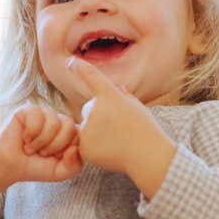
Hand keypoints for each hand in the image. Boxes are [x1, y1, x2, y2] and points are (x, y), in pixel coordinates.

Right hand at [0, 104, 82, 183]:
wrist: (10, 166)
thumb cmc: (36, 167)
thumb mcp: (60, 172)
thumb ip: (75, 165)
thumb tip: (74, 149)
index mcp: (70, 132)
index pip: (81, 135)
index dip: (67, 150)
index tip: (55, 157)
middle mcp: (59, 119)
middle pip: (70, 127)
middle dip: (55, 146)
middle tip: (42, 153)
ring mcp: (44, 113)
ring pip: (54, 123)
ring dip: (41, 142)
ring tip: (32, 147)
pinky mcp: (28, 110)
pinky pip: (37, 117)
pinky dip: (30, 133)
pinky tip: (24, 138)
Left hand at [67, 57, 176, 196]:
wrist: (148, 157)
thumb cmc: (146, 130)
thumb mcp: (136, 106)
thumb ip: (123, 96)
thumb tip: (118, 88)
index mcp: (110, 96)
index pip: (91, 77)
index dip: (79, 67)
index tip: (69, 61)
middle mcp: (95, 110)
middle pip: (89, 110)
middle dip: (99, 117)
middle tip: (119, 128)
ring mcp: (88, 129)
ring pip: (86, 127)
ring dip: (96, 132)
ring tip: (116, 140)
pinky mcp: (84, 147)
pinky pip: (84, 144)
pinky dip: (93, 147)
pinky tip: (110, 150)